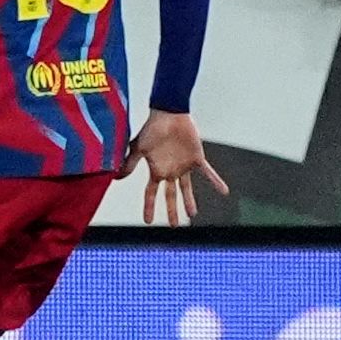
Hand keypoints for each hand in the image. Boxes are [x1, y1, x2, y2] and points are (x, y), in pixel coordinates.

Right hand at [126, 110, 229, 224]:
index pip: (151, 193)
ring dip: (190, 201)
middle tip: (174, 225)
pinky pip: (207, 173)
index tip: (148, 221)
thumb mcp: (137, 148)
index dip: (150, 207)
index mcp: (156, 170)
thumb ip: (129, 163)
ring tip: (193, 214)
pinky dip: (215, 181)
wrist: (169, 114)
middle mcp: (170, 171)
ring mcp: (183, 166)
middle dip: (172, 211)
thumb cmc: (151, 128)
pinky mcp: (197, 159)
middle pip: (171, 195)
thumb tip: (116, 177)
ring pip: (187, 188)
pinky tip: (224, 191)